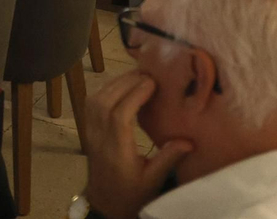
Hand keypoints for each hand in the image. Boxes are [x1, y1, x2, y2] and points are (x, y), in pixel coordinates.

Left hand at [83, 71, 191, 218]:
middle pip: (105, 103)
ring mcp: (90, 134)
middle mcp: (99, 139)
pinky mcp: (87, 131)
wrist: (105, 203)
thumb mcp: (153, 181)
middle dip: (125, 83)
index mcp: (116, 152)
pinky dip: (103, 90)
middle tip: (146, 73)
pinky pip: (90, 104)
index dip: (133, 95)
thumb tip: (188, 141)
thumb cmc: (131, 194)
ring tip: (135, 76)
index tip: (151, 82)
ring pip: (95, 101)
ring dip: (114, 84)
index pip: (119, 116)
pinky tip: (119, 86)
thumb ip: (168, 159)